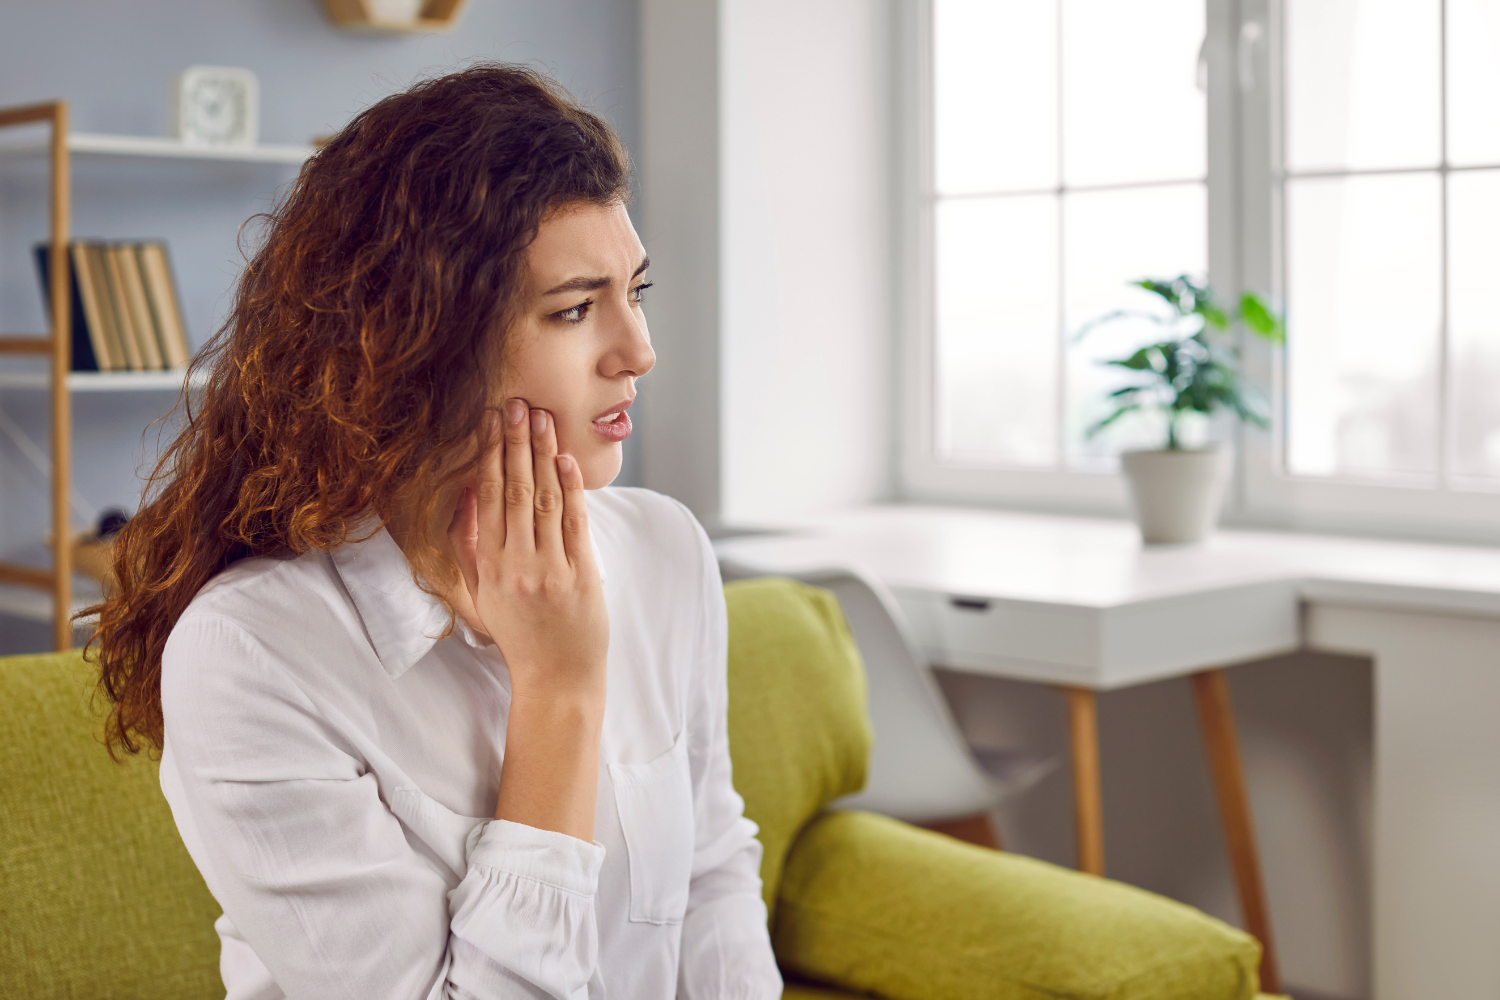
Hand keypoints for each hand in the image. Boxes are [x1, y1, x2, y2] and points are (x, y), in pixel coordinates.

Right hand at [448, 398, 608, 703]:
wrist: (556, 678)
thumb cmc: (517, 635)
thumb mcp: (480, 594)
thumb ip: (469, 547)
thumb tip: (466, 497)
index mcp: (487, 566)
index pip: (485, 497)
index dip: (487, 455)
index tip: (488, 421)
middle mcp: (515, 564)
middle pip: (513, 490)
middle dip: (514, 442)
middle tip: (516, 403)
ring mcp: (549, 568)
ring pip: (544, 499)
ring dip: (542, 454)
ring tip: (542, 418)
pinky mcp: (581, 575)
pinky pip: (574, 522)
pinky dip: (571, 488)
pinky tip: (565, 458)